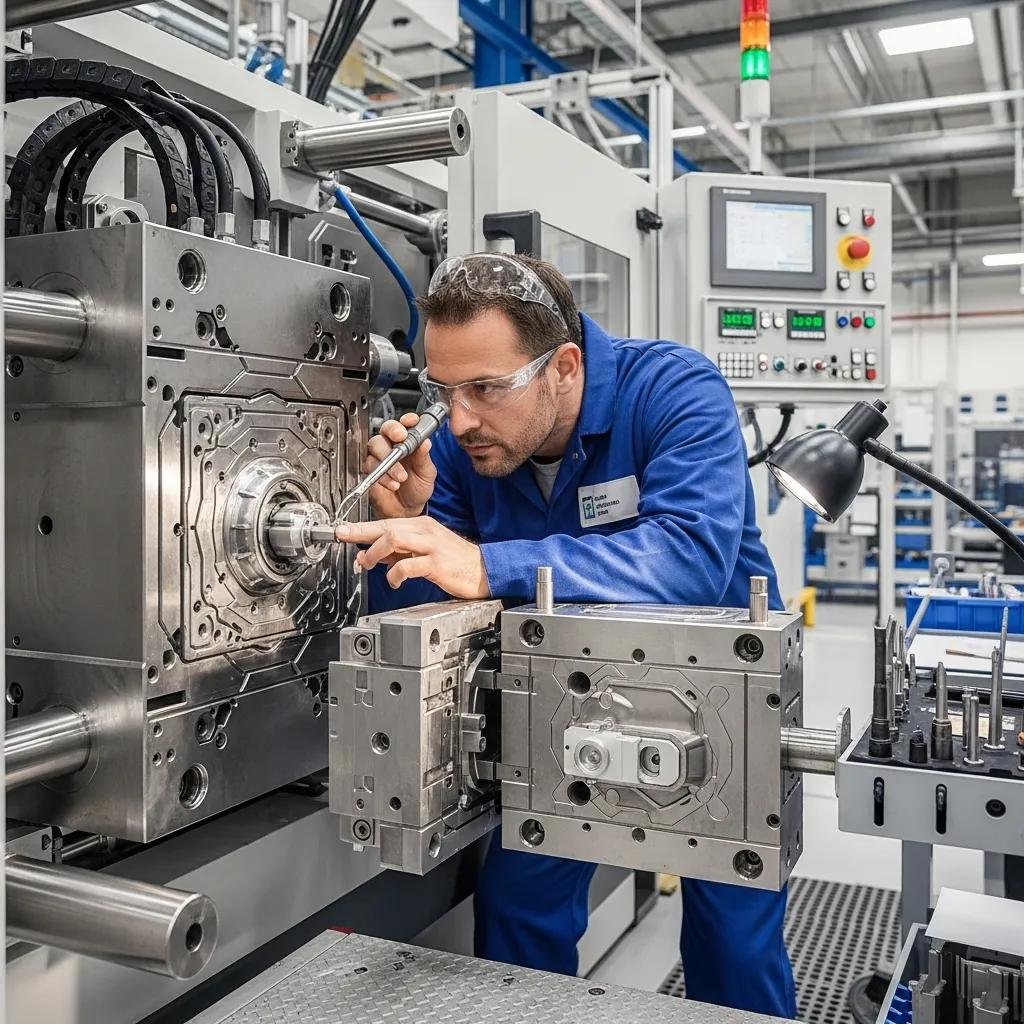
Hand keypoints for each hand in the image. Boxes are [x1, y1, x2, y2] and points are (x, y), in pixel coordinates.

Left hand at [336, 517, 488, 598]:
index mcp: (422, 525)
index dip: (361, 527)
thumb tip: (372, 555)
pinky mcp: (437, 563)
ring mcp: (431, 546)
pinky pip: (408, 565)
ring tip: (366, 563)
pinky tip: (394, 581)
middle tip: (343, 537)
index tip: (342, 530)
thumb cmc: (455, 562)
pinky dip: (394, 574)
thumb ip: (400, 552)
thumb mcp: (424, 552)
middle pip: (387, 526)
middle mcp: (425, 531)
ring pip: (394, 539)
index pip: (386, 522)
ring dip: (375, 552)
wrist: (485, 570)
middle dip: (361, 533)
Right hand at [365, 413, 436, 518]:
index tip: (410, 421)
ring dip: (389, 462)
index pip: (404, 425)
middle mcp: (391, 447)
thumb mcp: (427, 473)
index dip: (406, 420)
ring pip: (375, 447)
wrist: (408, 510)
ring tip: (402, 477)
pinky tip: (393, 484)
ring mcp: (379, 458)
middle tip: (401, 439)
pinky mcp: (370, 472)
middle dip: (392, 432)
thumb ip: (424, 458)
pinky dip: (383, 476)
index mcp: (407, 443)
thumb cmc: (417, 488)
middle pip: (384, 431)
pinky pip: (370, 467)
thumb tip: (425, 442)